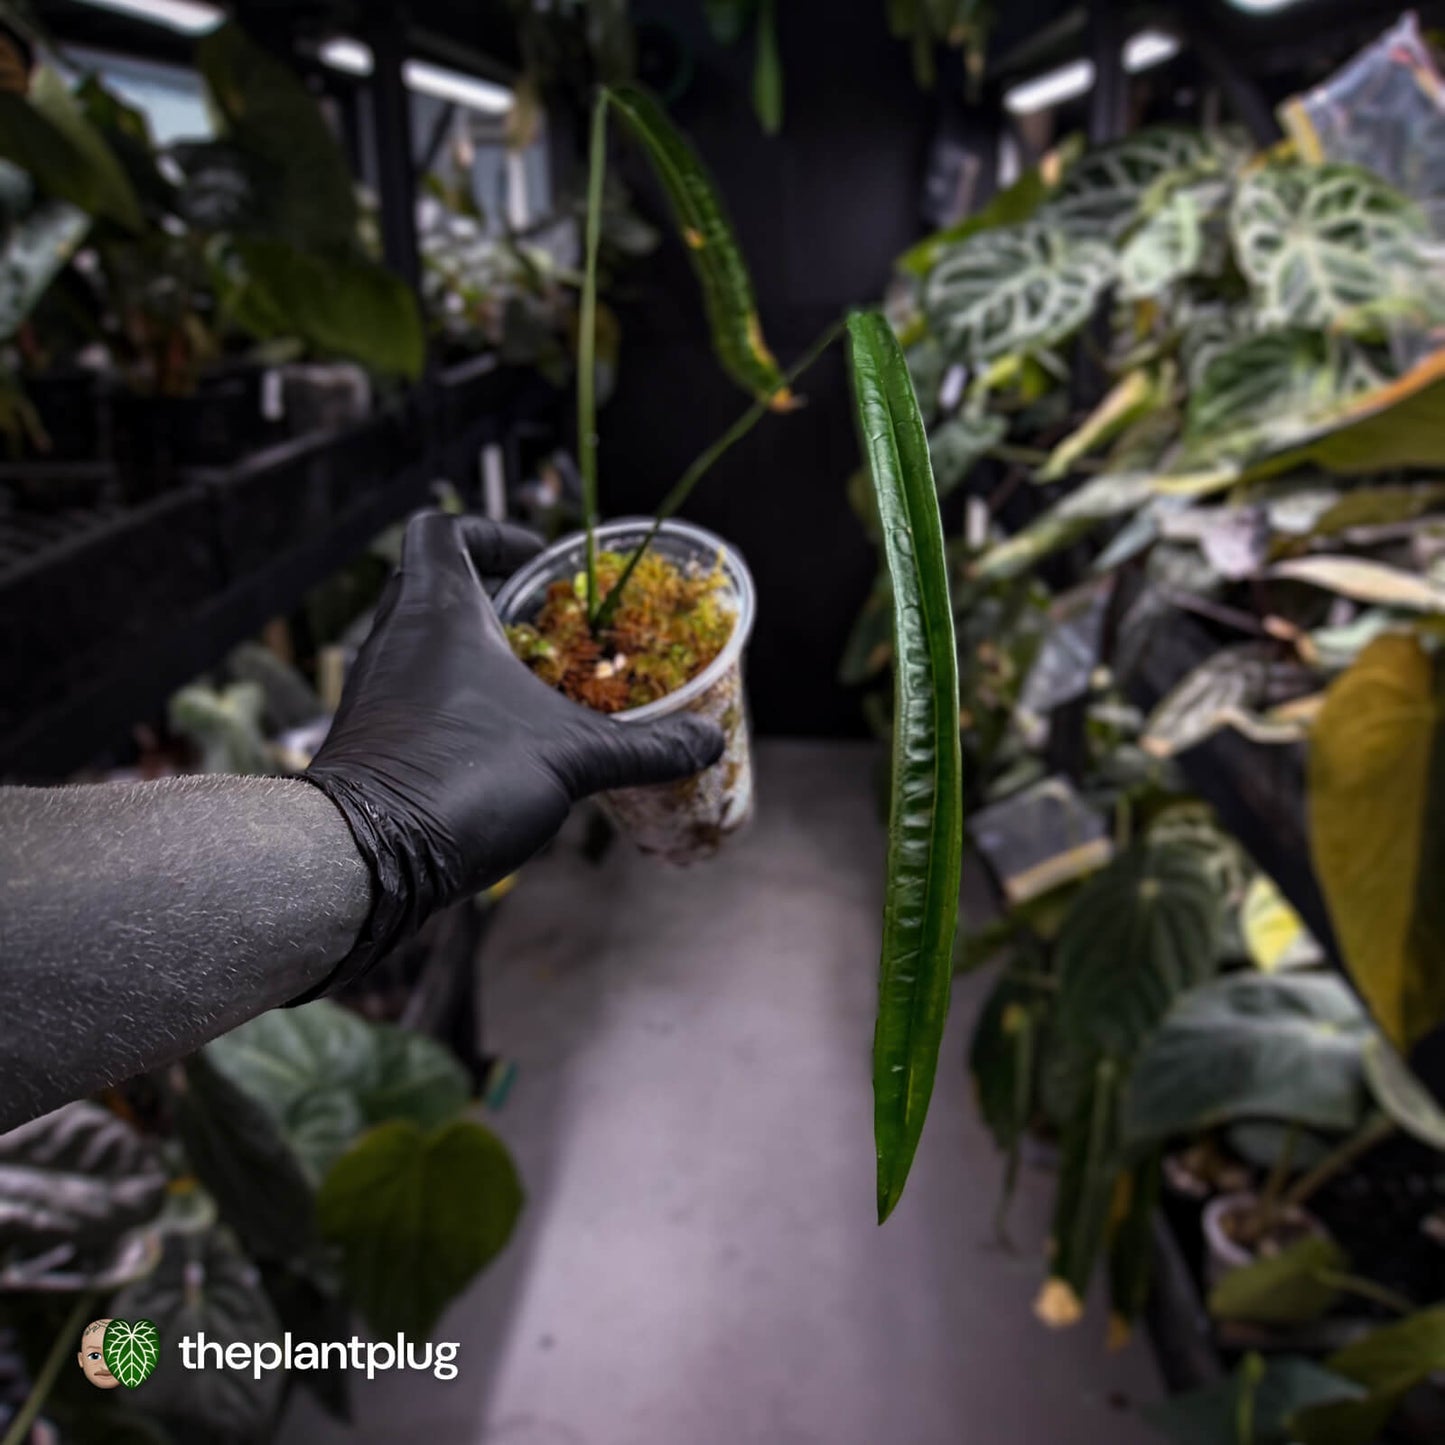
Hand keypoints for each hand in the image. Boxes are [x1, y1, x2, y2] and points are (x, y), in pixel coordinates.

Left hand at [303, 512, 723, 992]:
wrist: (366, 859)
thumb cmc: (462, 776)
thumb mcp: (572, 757)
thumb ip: (644, 747)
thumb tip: (708, 743)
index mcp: (436, 610)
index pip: (443, 529)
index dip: (492, 534)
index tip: (540, 567)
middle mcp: (396, 637)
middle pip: (437, 584)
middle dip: (496, 600)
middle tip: (550, 629)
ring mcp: (377, 689)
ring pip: (427, 644)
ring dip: (478, 654)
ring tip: (538, 688)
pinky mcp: (373, 737)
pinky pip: (417, 693)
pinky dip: (458, 699)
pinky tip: (505, 740)